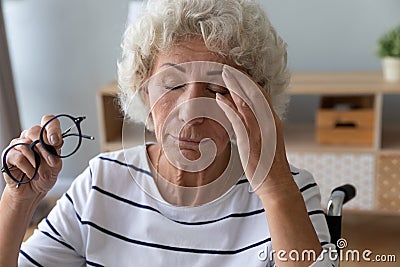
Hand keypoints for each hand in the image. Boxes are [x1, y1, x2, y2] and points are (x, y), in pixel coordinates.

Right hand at [1, 114, 62, 200]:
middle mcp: (30, 137)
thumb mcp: (56, 164)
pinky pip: (19, 157)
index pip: (48, 120)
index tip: (56, 141)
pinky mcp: (8, 156)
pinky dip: (29, 168)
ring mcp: (18, 145)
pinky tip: (32, 174)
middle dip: (46, 149)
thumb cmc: (44, 175)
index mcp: (44, 136)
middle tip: (53, 163)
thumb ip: (56, 151)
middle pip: (35, 131)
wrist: (33, 191)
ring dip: (38, 163)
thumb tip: (55, 141)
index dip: (52, 127)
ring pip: (27, 145)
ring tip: (42, 173)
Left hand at [216, 66, 291, 195]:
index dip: (248, 82)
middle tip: (226, 68)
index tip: (236, 73)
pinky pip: (238, 118)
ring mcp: (261, 130)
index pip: (261, 95)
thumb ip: (260, 126)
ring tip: (221, 75)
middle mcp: (269, 122)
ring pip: (246, 102)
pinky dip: (228, 106)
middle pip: (254, 93)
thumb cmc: (269, 164)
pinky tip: (219, 98)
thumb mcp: (267, 140)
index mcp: (273, 121)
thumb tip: (248, 115)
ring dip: (232, 87)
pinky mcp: (251, 140)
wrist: (276, 183)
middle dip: (240, 79)